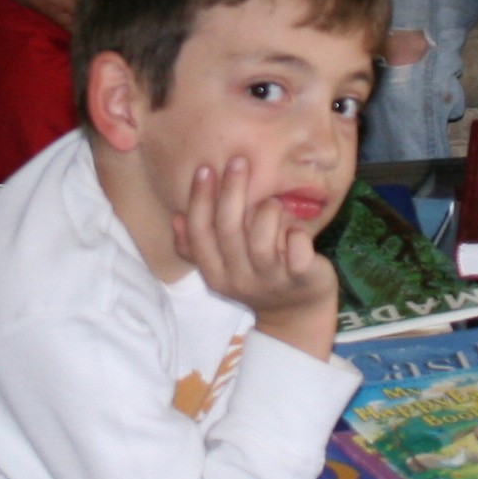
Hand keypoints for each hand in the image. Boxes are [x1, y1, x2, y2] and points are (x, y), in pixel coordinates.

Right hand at [173, 152, 338, 333]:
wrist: (297, 316)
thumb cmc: (258, 279)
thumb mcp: (224, 268)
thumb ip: (198, 247)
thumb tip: (176, 219)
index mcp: (216, 275)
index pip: (199, 234)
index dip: (200, 200)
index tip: (206, 169)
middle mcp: (239, 280)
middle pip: (228, 231)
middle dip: (231, 191)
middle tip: (239, 162)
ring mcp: (271, 281)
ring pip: (261, 241)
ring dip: (266, 212)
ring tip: (272, 201)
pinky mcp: (302, 279)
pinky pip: (297, 251)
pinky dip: (296, 234)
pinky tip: (295, 228)